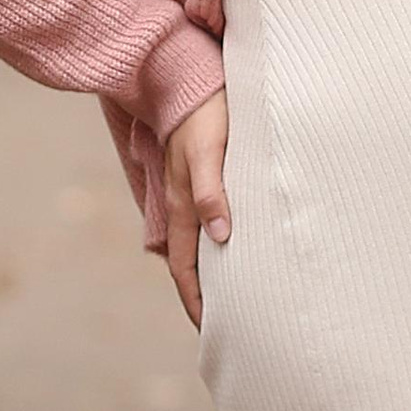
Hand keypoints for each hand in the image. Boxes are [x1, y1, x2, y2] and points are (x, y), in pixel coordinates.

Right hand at [162, 85, 229, 327]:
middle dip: (199, 297)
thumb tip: (220, 236)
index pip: (184, 267)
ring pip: (193, 246)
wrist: (186, 79)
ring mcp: (188, 193)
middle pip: (187, 263)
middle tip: (222, 327)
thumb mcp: (208, 153)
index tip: (209, 330)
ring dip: (205, 275)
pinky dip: (210, 248)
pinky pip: (201, 225)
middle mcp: (182, 205)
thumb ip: (212, 192)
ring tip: (226, 299)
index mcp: (183, 206)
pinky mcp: (198, 180)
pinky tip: (228, 250)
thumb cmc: (205, 114)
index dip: (195, 300)